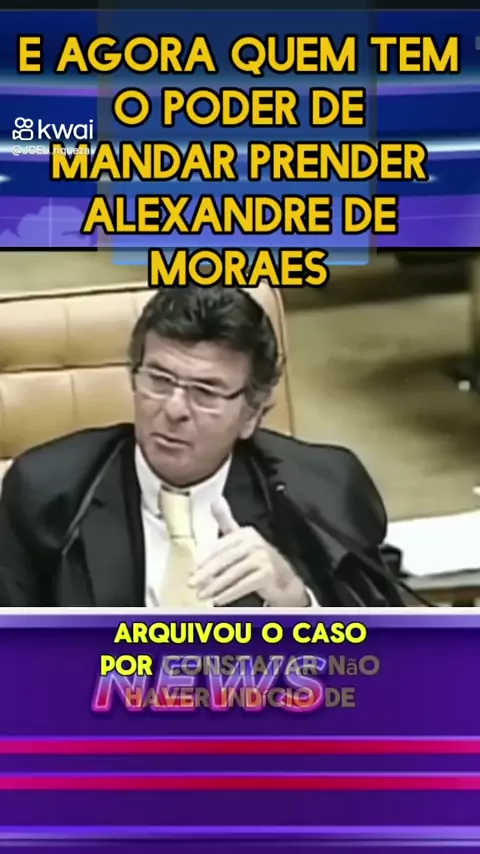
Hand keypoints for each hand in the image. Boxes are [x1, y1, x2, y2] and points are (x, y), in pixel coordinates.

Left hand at [189, 498, 309, 606]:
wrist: (284, 579)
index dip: (205, 560)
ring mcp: (262, 557)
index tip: (191, 571)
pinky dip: (229, 594)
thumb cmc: (257, 558)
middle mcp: (254, 542)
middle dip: (206, 574)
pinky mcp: (267, 573)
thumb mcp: (241, 537)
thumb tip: (214, 500)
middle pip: (225, 560)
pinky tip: (218, 600)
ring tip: (202, 595)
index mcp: (245, 533)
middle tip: (191, 584)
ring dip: (215, 586)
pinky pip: (243, 585)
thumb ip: (226, 520)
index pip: (220, 547)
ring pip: (232, 574)